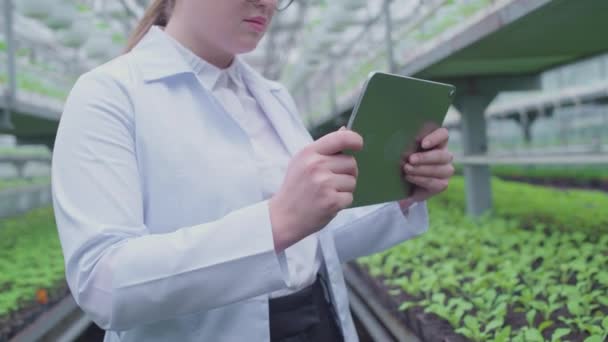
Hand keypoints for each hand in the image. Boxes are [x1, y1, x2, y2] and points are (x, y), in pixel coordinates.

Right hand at [270, 127, 362, 252]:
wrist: (282, 217)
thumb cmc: (295, 188)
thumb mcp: (302, 162)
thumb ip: (324, 148)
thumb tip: (345, 130)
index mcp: (309, 153)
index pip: (341, 138)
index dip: (355, 139)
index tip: (359, 145)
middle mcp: (316, 166)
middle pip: (351, 163)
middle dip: (347, 172)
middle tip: (331, 181)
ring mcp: (324, 184)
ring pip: (352, 181)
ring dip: (344, 189)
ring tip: (326, 193)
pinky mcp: (331, 201)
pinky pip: (350, 197)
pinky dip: (342, 202)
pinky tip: (326, 204)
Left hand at [399, 127, 453, 210]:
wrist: (398, 184)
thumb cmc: (399, 161)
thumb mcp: (401, 151)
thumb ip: (405, 144)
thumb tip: (400, 137)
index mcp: (436, 142)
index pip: (443, 135)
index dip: (435, 137)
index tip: (423, 143)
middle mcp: (444, 155)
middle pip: (442, 155)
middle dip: (425, 157)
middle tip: (410, 159)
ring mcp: (445, 170)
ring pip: (441, 170)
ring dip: (422, 169)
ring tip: (406, 169)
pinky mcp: (442, 184)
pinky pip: (436, 183)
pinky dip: (421, 180)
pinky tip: (409, 177)